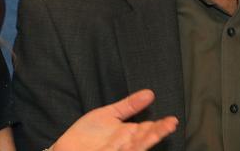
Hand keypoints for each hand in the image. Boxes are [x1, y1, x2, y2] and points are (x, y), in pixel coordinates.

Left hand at [52, 89, 177, 150]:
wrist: (67, 149)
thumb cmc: (87, 134)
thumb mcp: (109, 114)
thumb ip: (129, 105)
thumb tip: (149, 93)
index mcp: (129, 133)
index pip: (148, 128)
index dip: (161, 125)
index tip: (172, 119)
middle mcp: (126, 145)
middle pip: (145, 139)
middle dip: (157, 132)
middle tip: (170, 124)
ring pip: (136, 148)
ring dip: (146, 141)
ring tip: (156, 134)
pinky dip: (130, 150)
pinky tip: (136, 146)